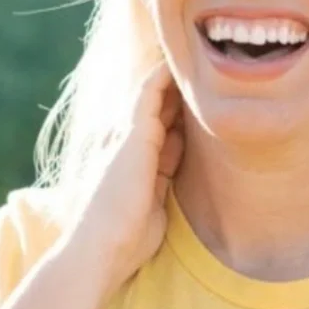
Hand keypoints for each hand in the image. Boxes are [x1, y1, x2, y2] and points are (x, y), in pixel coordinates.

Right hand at [67, 62, 183, 297]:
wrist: (103, 248)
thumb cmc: (129, 239)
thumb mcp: (157, 206)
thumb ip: (166, 183)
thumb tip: (179, 167)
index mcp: (140, 167)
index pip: (167, 135)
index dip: (184, 120)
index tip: (206, 106)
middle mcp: (131, 148)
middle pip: (162, 113)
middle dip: (181, 96)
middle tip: (205, 75)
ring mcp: (129, 139)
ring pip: (154, 100)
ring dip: (172, 82)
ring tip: (192, 60)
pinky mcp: (132, 136)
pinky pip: (147, 97)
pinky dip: (160, 79)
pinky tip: (174, 64)